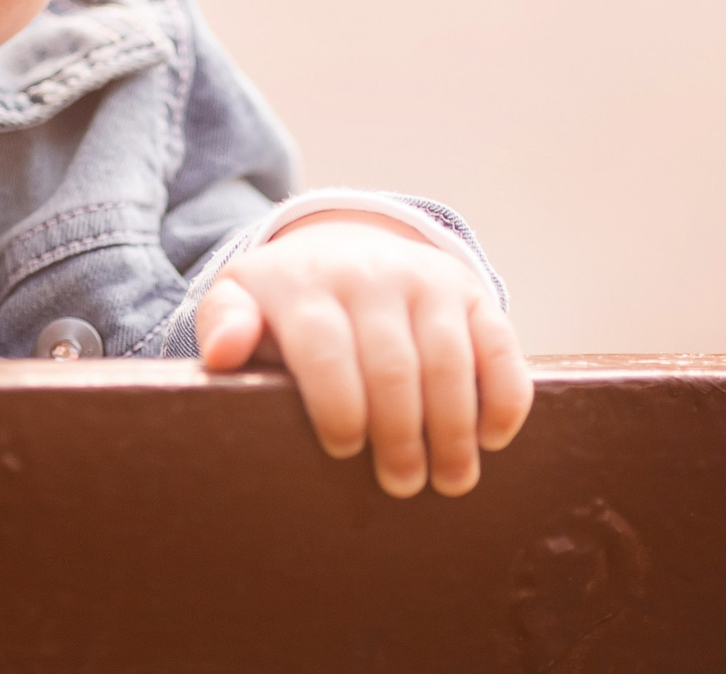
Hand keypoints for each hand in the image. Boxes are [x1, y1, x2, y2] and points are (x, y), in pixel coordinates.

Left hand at [196, 212, 531, 497]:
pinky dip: (504, 395)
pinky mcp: (471, 292)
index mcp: (307, 286)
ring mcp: (427, 280)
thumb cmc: (289, 300)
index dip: (338, 406)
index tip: (344, 450)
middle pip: (392, 364)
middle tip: (401, 484)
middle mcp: (370, 275)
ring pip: (450, 358)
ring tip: (451, 481)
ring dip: (454, 428)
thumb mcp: (242, 299)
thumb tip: (221, 354)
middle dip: (400, 433)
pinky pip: (499, 344)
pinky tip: (493, 439)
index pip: (325, 350)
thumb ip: (225, 324)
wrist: (346, 241)